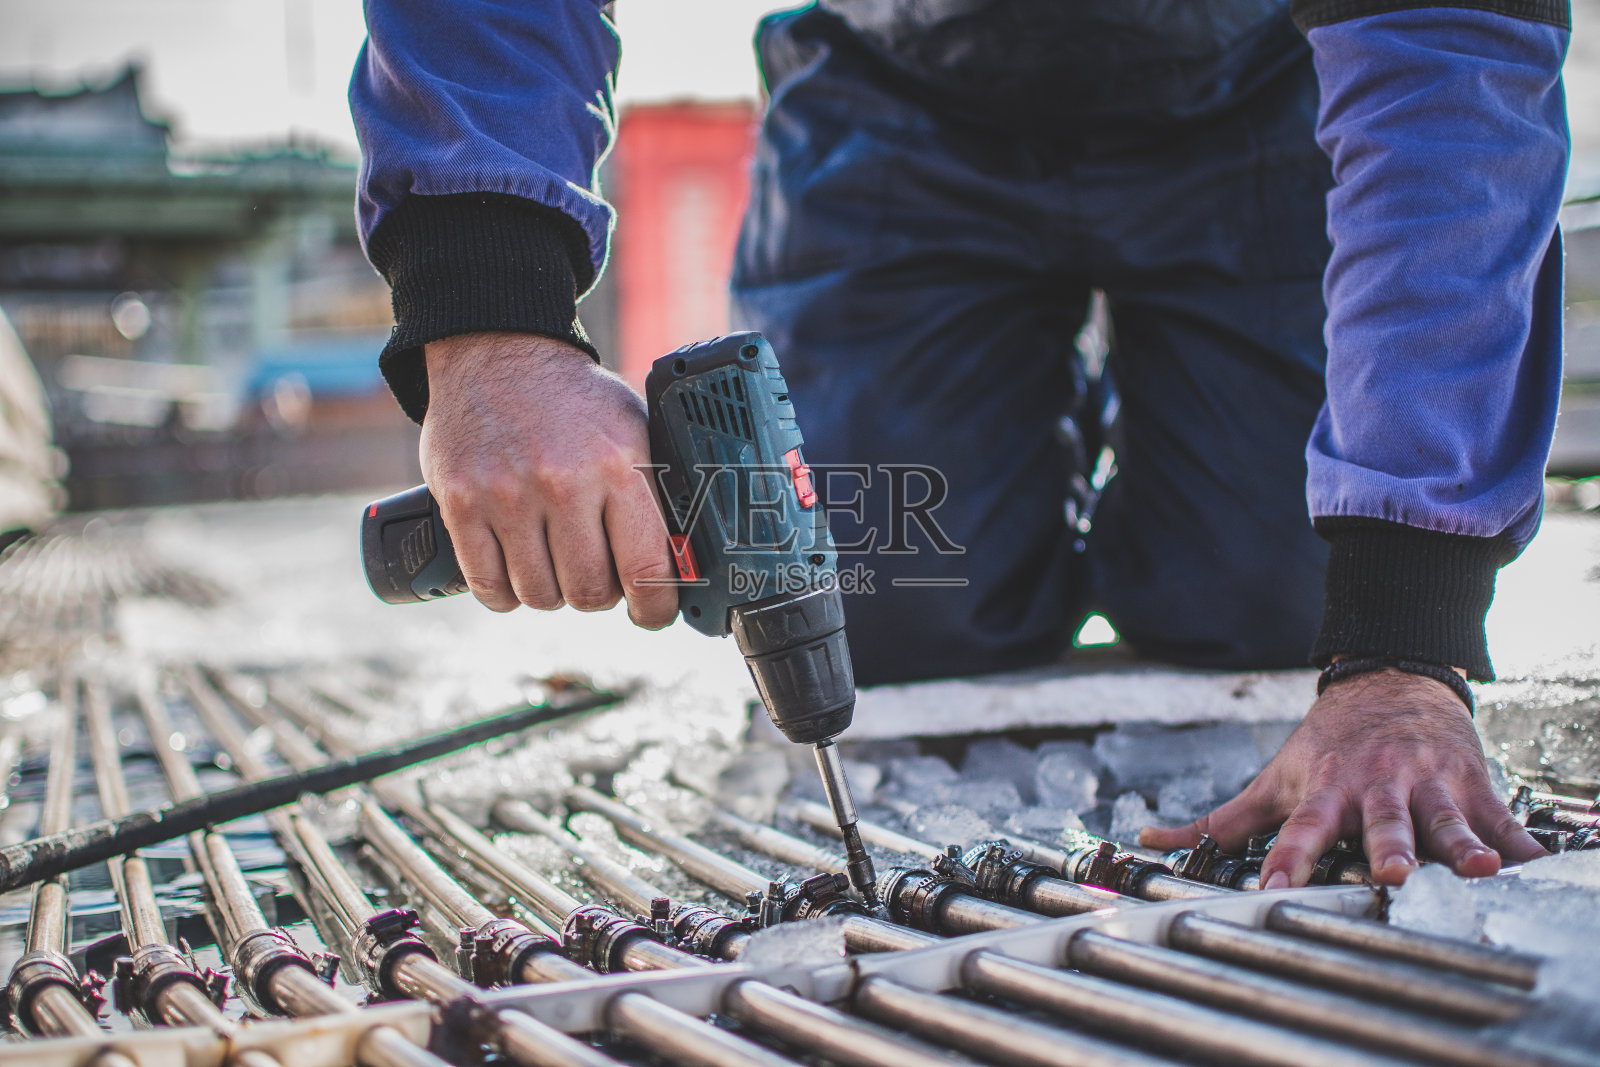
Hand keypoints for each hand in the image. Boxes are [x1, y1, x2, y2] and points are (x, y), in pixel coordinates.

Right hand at [419, 332, 677, 627]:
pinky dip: (505, 593)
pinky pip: (488, 584)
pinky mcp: (462, 502)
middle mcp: (564, 481)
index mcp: (619, 465)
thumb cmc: (576, 401)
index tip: (651, 614)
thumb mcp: (634, 429)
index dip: (654, 608)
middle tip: (597, 574)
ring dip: (552, 593)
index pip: (646, 569)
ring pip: (539, 595)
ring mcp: (508, 494)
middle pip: (590, 592)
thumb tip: (686, 559)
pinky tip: (516, 571)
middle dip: (599, 595)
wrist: (499, 351)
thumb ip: (654, 490)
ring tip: (556, 564)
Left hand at [1140, 668, 1545, 886]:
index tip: (1276, 887)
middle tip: (1392, 875)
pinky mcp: (1473, 789)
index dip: (1287, 859)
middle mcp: (1377, 789)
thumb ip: (1219, 819)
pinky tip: (1545, 867)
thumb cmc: (1328, 744)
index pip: (1300, 829)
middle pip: (1380, 823)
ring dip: (1462, 846)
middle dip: (1387, 848)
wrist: (1392, 681)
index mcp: (1325, 791)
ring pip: (1446, 821)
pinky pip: (1504, 823)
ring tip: (1481, 869)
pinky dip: (1526, 846)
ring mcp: (1428, 788)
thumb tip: (1151, 840)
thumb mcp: (1274, 778)